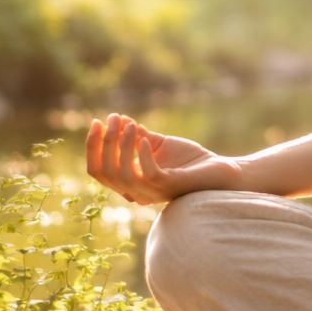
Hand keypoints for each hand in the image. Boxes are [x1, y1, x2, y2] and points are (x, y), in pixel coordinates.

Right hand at [84, 112, 242, 204]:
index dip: (93, 146)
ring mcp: (153, 192)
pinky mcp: (171, 186)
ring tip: (129, 125)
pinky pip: (149, 174)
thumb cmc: (188, 160)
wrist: (219, 170)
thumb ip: (137, 136)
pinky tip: (145, 137)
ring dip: (121, 146)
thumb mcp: (158, 145)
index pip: (97, 170)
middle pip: (105, 172)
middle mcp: (136, 192)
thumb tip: (118, 119)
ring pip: (122, 174)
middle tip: (113, 118)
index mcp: (130, 183)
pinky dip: (143, 154)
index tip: (97, 121)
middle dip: (104, 142)